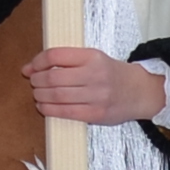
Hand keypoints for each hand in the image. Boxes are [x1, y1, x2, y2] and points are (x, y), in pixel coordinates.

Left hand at [25, 44, 169, 123]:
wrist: (140, 91)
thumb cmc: (111, 74)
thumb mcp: (93, 58)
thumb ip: (65, 61)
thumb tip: (30, 68)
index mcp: (92, 56)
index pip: (55, 55)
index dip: (37, 62)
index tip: (30, 67)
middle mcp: (94, 74)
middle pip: (53, 77)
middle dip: (36, 81)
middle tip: (33, 82)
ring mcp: (96, 95)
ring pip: (57, 95)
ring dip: (40, 96)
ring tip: (38, 94)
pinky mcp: (96, 113)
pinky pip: (65, 112)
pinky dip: (49, 110)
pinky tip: (44, 107)